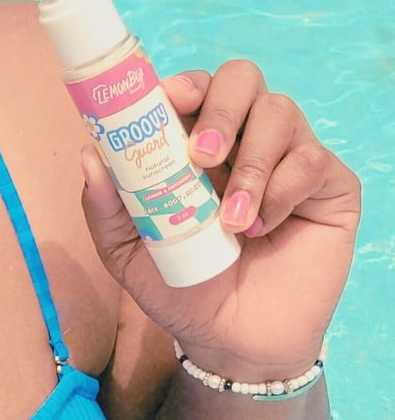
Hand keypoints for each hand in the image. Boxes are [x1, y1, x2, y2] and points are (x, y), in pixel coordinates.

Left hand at [80, 59, 359, 378]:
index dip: (182, 84)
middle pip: (243, 78)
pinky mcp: (329, 186)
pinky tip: (262, 228)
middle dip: (221, 107)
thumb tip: (90, 154)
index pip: (194, 88)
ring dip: (250, 164)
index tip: (169, 100)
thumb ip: (105, 206)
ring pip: (281, 113)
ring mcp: (289, 158)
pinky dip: (283, 191)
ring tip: (231, 220)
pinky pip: (312, 160)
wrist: (229, 340)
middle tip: (203, 154)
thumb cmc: (181, 286)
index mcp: (194, 143)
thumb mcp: (128, 251)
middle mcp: (244, 139)